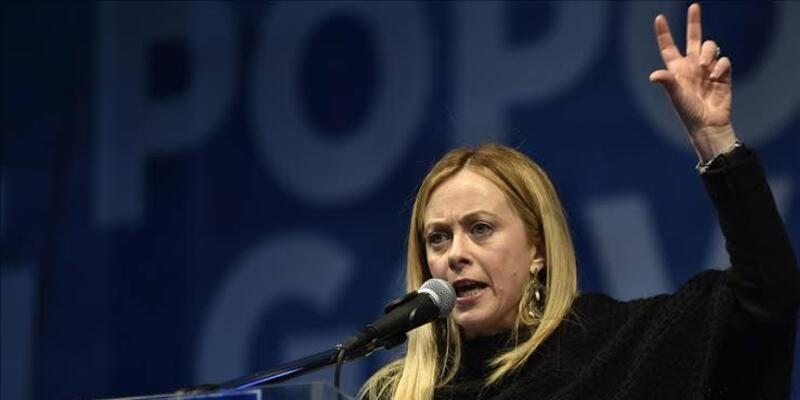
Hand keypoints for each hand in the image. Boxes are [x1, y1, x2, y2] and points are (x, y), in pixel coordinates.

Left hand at [650, 3, 736, 160]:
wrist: (709, 123)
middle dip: (694, 22)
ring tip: (704, 67)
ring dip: (708, 53)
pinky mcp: (723, 74)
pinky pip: (723, 60)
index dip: (664, 33)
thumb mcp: (676, 96)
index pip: (669, 47)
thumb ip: (667, 82)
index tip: (659, 18)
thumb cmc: (688, 112)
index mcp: (676, 69)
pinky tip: (715, 77)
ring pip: (710, 47)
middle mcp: (692, 66)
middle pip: (693, 38)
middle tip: (693, 6)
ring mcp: (708, 68)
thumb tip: (653, 75)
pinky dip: (720, 66)